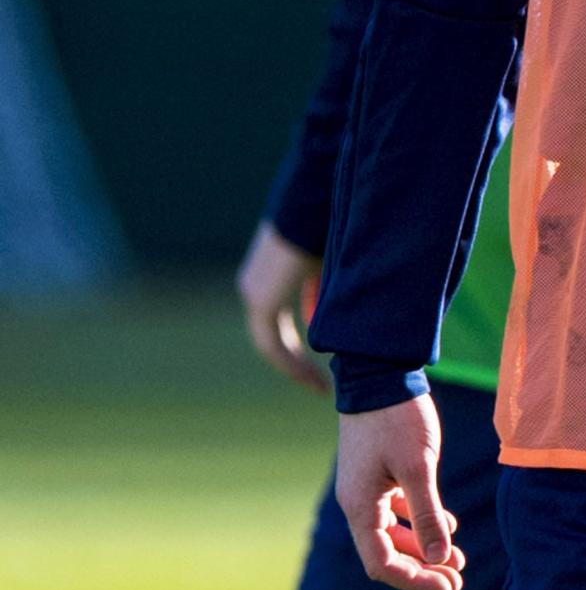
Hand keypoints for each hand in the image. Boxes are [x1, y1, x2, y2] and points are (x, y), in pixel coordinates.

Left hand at [236, 220, 327, 391]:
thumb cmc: (328, 224)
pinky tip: (314, 377)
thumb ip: (320, 293)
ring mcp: (254, 294)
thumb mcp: (327, 264)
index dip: (301, 348)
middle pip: (274, 337)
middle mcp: (254, 287)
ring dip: (296, 366)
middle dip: (298, 363)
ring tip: (321, 387)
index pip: (281, 324)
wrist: (314, 202)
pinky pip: (273, 343)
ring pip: (273, 343)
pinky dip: (293, 361)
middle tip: (321, 386)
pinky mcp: (261, 300)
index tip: (325, 366)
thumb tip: (317, 319)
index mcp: (268, 277)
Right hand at [335, 398, 462, 589]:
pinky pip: (397, 510)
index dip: (415, 581)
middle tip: (458, 579)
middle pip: (388, 552)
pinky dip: (420, 522)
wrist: (380, 375)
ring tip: (459, 558)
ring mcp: (367, 488)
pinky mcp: (379, 473)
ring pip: (394, 532)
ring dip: (424, 547)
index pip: (382, 563)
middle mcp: (358, 503)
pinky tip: (448, 524)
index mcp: (360, 508)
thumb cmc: (397, 419)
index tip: (449, 586)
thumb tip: (441, 558)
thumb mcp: (418, 467)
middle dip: (423, 569)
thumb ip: (427, 514)